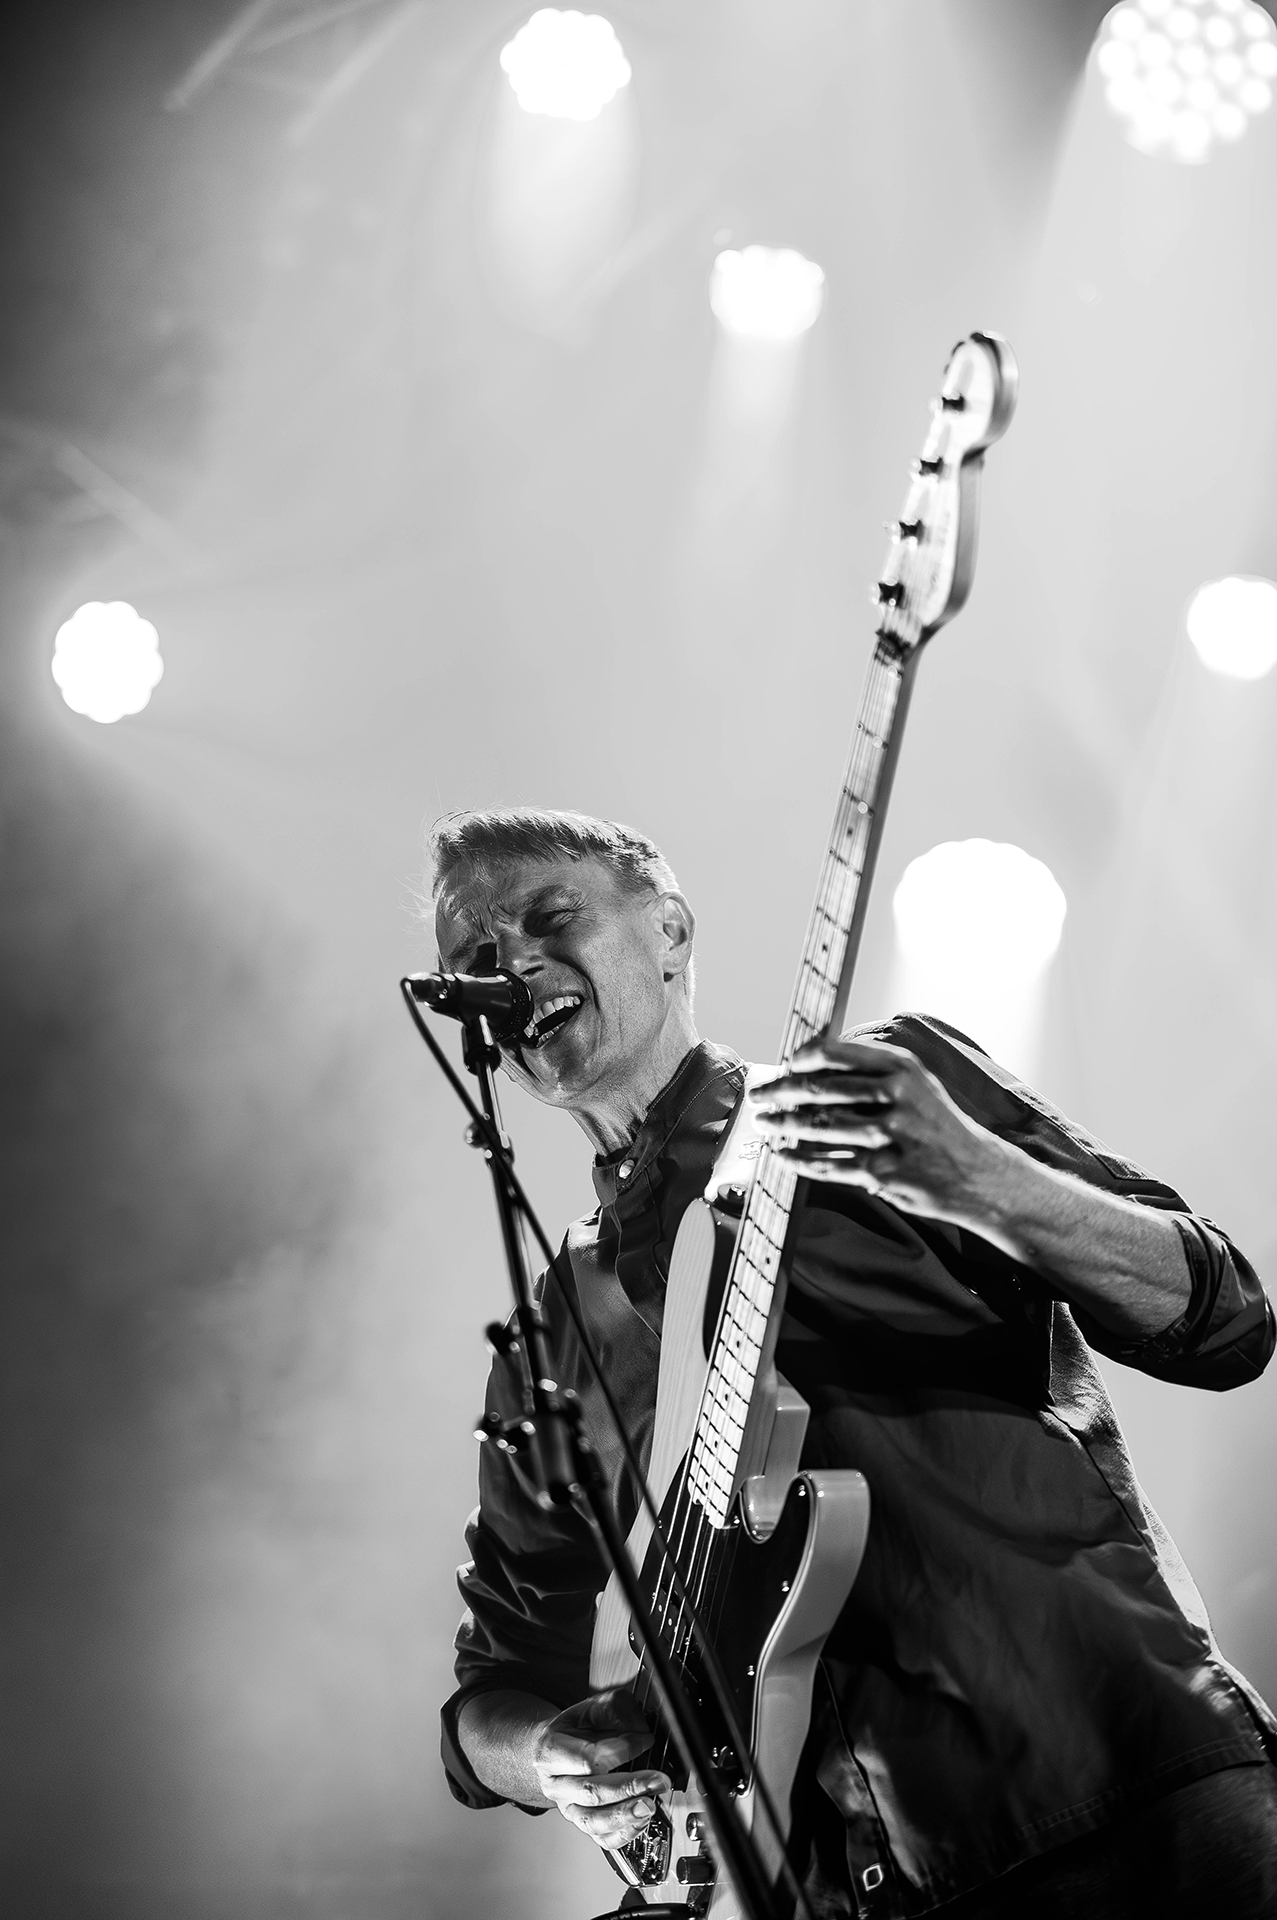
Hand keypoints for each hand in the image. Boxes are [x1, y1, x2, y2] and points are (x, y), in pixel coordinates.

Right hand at [532, 1687, 670, 1851]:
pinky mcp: (582, 1823)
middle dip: (629, 1787)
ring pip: (593, 1821)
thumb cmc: (572, 1730)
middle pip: (592, 1792)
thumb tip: (639, 1723)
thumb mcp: (587, 1708)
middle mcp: (557, 1784)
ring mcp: (568, 1807)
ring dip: (625, 1815)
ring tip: (649, 1807)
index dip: (622, 1751)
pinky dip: (623, 1834)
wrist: (553, 1750)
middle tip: (657, 1780)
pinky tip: (641, 1821)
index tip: (646, 1740)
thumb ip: (611, 1710)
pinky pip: (601, 1838)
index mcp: (551, 1752)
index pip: (589, 1758)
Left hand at [749, 1035, 1013, 1241]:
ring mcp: (891, 1136)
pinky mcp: (884, 1173)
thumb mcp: (916, 1084)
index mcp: (903, 1067)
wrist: (979, 1173)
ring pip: (820, 1127)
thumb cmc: (936, 1125)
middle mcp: (898, 1096)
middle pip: (820, 1090)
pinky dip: (800, 1159)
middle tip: (760, 1096)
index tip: (783, 1065)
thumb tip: (811, 1061)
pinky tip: (784, 1155)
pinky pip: (829, 1164)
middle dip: (781, 1092)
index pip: (836, 1053)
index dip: (802, 1059)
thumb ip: (871, 1071)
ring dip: (784, 1126)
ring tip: (766, 1124)